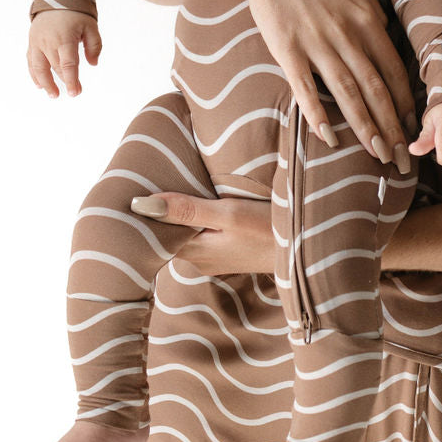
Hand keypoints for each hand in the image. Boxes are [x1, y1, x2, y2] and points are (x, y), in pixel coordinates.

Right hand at [28, 11, 101, 96]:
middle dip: (64, 81)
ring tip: (53, 94)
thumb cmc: (76, 13)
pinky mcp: (32, 41)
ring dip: (45, 83)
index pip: (68, 64)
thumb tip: (93, 63)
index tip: (75, 92)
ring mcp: (37, 42)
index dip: (71, 80)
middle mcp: (48, 41)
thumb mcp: (91, 26)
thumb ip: (94, 45)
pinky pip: (31, 61)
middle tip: (74, 92)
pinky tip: (40, 84)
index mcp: (64, 38)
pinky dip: (34, 73)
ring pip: (38, 67)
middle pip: (55, 67)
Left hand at [130, 194, 276, 274]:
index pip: (156, 234)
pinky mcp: (229, 254)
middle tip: (149, 181)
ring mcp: (215, 259)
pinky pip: (202, 236)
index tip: (134, 189)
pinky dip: (197, 221)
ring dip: (180, 216)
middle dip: (160, 213)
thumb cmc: (269, 231)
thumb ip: (188, 209)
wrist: (307, 250)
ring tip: (172, 187)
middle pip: (169, 234)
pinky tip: (201, 205)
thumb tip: (141, 204)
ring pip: (186, 235)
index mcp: (195, 252)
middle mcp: (200, 260)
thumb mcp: (229, 214)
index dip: (145, 213)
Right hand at [235, 0, 416, 164]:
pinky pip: (305, 89)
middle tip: (404, 156)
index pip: (394, 70)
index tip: (417, 126)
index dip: (407, 102)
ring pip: (348, 93)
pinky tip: (328, 138)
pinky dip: (318, 115)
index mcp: (368, 20)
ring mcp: (317, 43)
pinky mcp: (287, 49)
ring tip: (378, 153)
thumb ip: (371, 18)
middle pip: (376, 89)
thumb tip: (386, 43)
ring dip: (365, 127)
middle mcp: (347, 34)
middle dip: (393, 126)